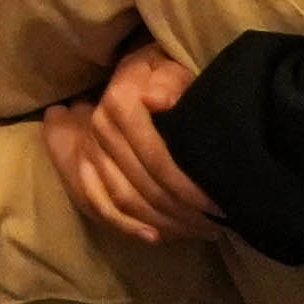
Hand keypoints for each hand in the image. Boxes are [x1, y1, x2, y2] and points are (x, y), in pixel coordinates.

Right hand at [41, 44, 224, 244]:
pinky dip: (125, 225)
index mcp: (120, 101)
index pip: (155, 157)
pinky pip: (97, 204)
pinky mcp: (84, 167)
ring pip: (123, 199)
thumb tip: (156, 101)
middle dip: (183, 211)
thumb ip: (170, 81)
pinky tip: (154, 236)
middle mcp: (99, 127)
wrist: (137, 77)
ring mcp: (88, 149)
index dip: (188, 185)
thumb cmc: (164, 75)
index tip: (220, 202)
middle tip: (220, 224)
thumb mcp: (173, 67)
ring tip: (201, 230)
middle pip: (140, 184)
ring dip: (164, 222)